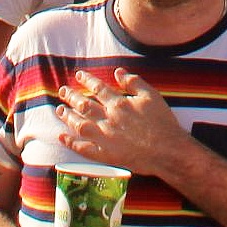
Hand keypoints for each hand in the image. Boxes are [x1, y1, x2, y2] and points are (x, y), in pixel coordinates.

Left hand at [56, 67, 190, 175]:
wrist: (167, 151)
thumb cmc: (162, 122)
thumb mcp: (151, 96)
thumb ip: (134, 82)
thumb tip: (118, 72)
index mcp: (118, 103)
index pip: (97, 88)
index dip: (86, 80)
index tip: (78, 75)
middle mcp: (108, 119)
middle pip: (84, 105)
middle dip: (71, 97)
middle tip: (62, 91)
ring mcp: (104, 138)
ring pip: (79, 125)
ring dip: (67, 117)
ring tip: (59, 110)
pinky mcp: (105, 154)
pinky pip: (83, 148)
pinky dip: (71, 143)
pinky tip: (61, 137)